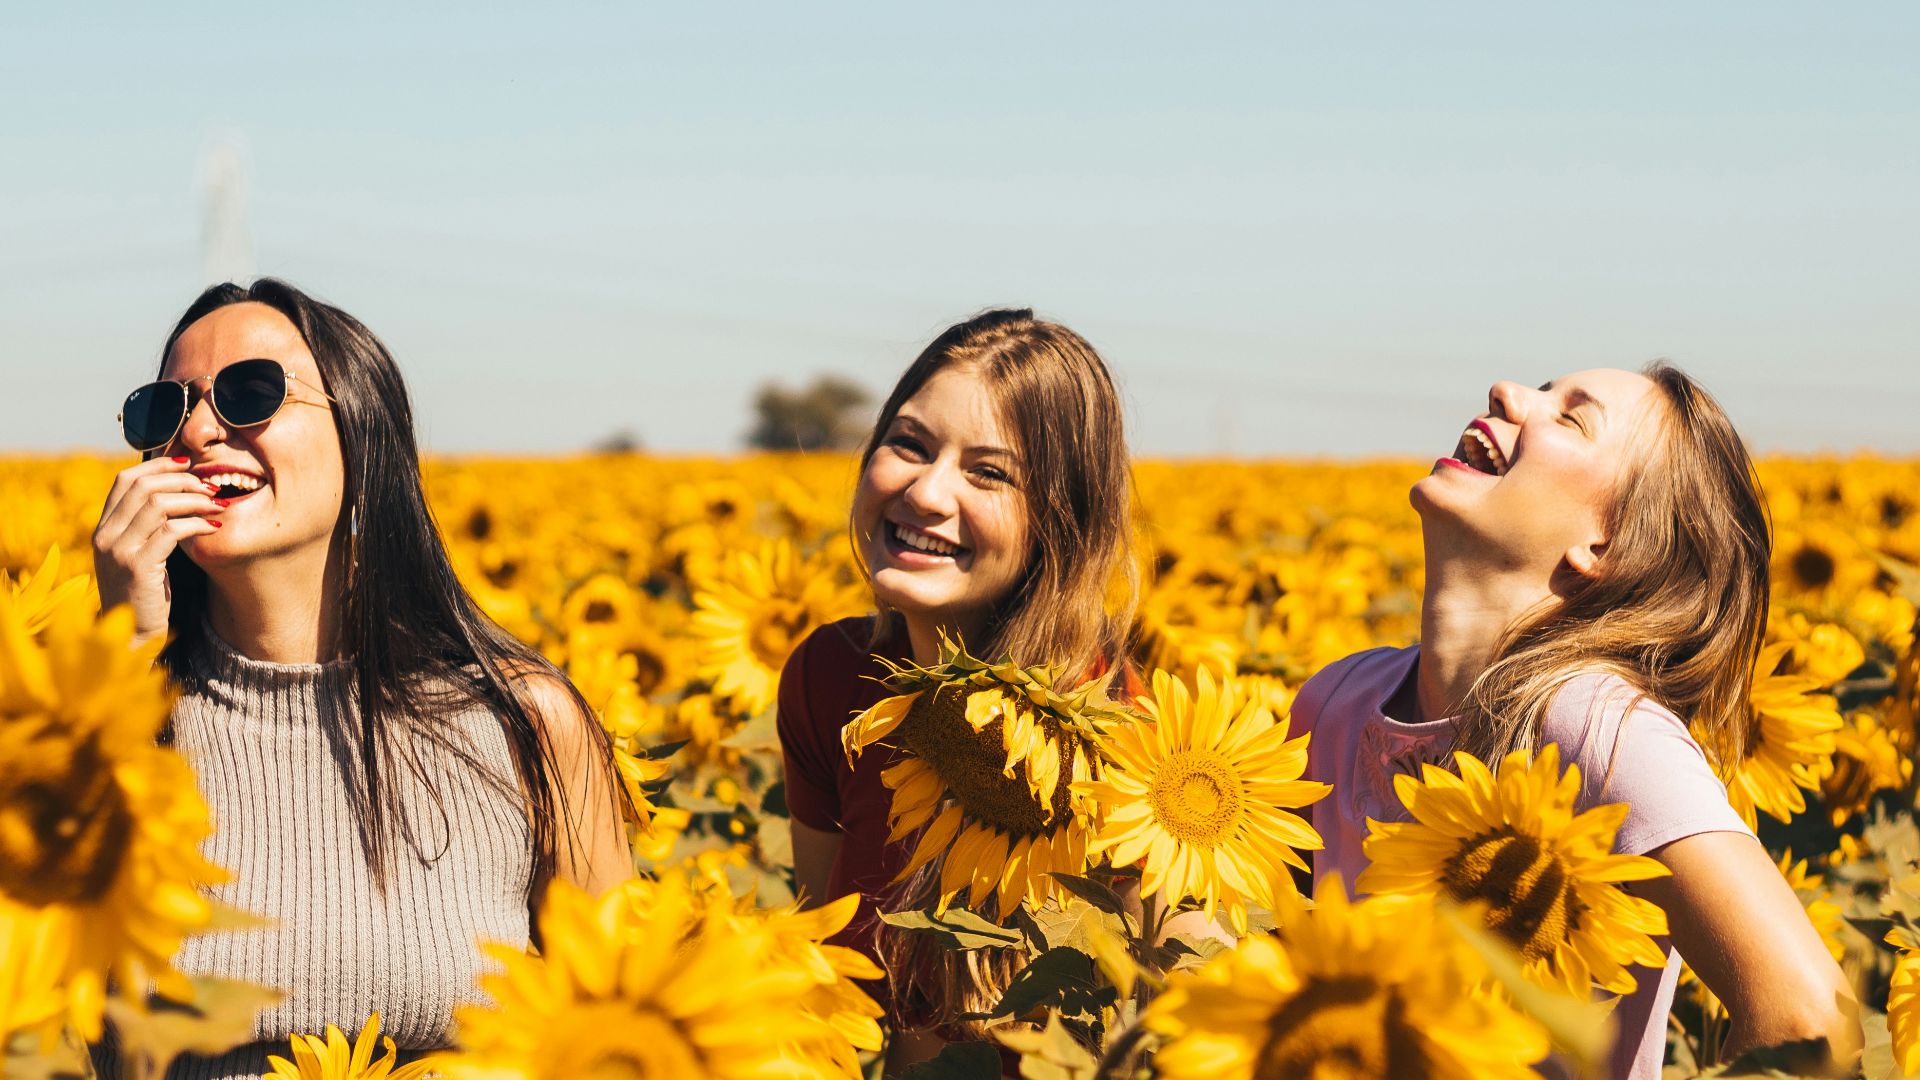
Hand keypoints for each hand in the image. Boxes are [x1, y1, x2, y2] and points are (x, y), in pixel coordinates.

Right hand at [92, 455, 223, 648]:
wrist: (131, 636)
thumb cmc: (144, 594)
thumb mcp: (140, 554)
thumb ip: (148, 526)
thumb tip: (177, 493)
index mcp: (103, 528)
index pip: (125, 479)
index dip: (158, 465)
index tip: (189, 464)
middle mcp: (105, 535)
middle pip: (144, 486)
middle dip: (183, 480)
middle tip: (211, 486)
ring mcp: (118, 550)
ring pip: (158, 504)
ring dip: (194, 500)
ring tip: (218, 504)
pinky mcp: (138, 567)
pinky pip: (171, 531)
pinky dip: (196, 524)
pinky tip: (214, 527)